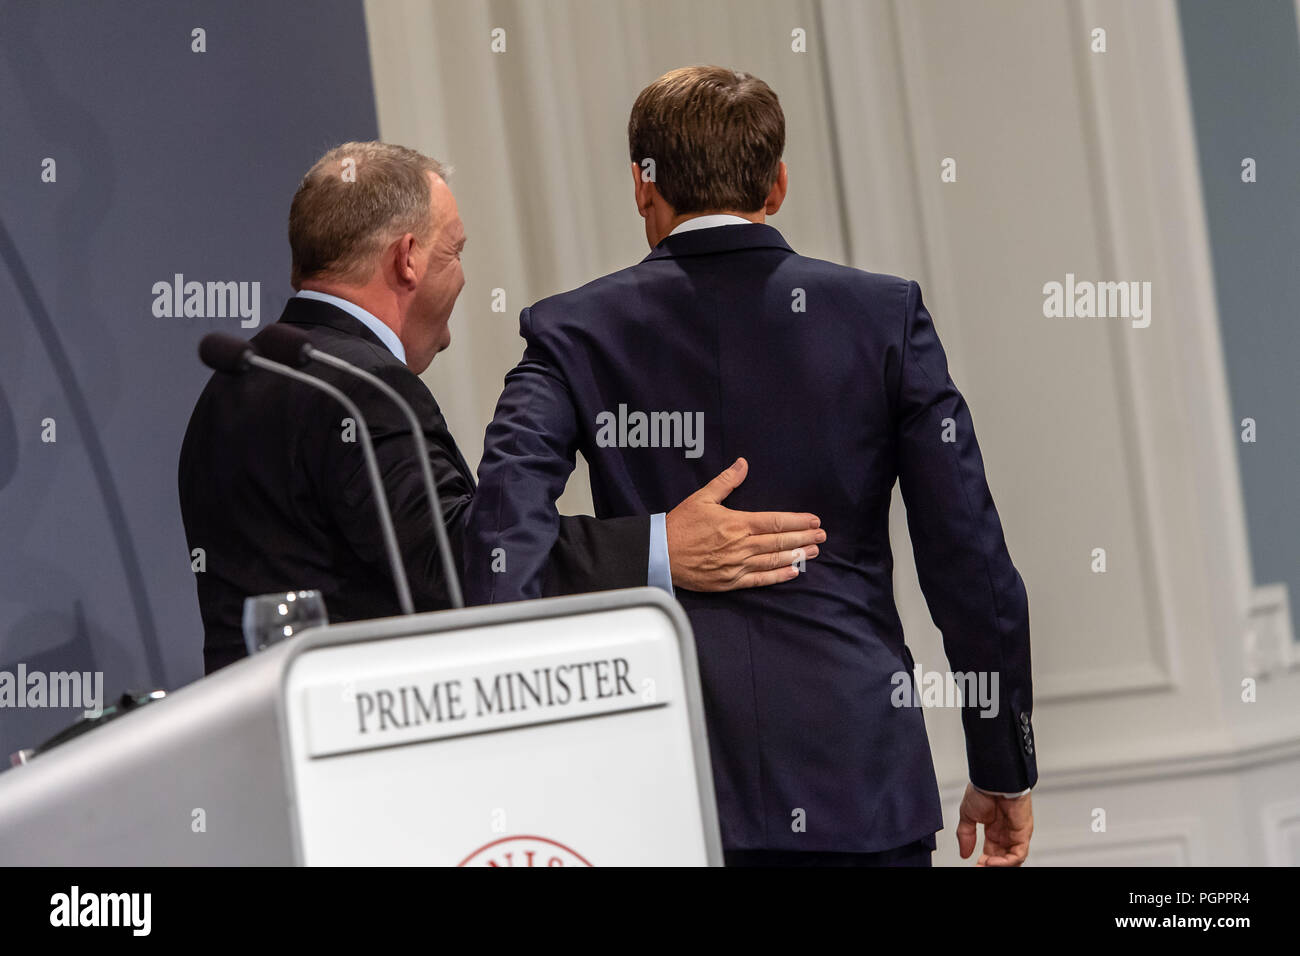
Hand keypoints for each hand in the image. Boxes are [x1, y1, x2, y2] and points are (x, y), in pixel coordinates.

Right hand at [666, 457, 824, 590]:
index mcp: (737, 523)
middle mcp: (741, 545)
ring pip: (774, 560)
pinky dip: (778, 576)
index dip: (798, 522)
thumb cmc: (680, 524)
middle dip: (804, 538)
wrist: (660, 554)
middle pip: (780, 542)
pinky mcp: (730, 581)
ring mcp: (737, 565)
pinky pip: (760, 580)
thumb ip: (726, 481)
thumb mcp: (702, 497)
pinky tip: (793, 572)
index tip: (814, 521)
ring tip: (813, 552)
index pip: (776, 522)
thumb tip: (743, 463)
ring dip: (797, 556)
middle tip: (822, 536)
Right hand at [957, 783, 1032, 865]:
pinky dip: (1006, 861)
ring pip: (1012, 859)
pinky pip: (1018, 854)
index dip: (983, 862)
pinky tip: (992, 861)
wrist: (992, 778)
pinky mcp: (1024, 832)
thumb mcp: (967, 815)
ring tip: (984, 865)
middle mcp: (1006, 833)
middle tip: (978, 868)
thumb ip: (965, 835)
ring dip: (997, 865)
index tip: (974, 866)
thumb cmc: (983, 789)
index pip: (991, 852)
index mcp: (994, 828)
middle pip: (1002, 858)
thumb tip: (964, 852)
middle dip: (989, 865)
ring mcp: (1016, 833)